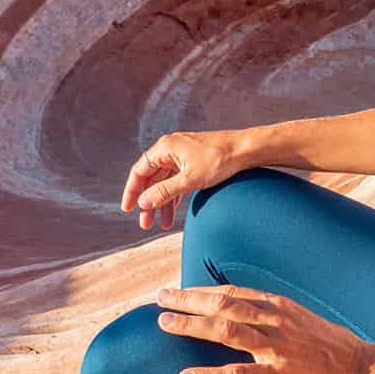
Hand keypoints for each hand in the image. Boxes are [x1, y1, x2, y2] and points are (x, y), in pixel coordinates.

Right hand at [120, 131, 244, 230]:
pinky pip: (177, 181)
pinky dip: (174, 197)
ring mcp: (182, 154)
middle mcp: (170, 149)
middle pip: (151, 179)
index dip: (132, 191)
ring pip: (164, 182)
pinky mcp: (193, 161)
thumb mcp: (189, 180)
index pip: (139, 171)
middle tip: (145, 224)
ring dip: (162, 203)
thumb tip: (143, 203)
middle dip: (148, 202)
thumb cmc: (219, 160)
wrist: (246, 150)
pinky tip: (174, 213)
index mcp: (165, 148)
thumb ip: (164, 192)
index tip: (128, 209)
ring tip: (162, 225)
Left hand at [154, 284, 374, 373]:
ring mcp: (276, 348)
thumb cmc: (336, 348)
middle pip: (222, 303)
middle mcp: (274, 320)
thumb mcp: (304, 319)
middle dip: (187, 300)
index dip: (200, 290)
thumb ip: (275, 315)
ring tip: (163, 325)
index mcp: (278, 306)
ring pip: (225, 330)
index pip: (231, 291)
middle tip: (159, 299)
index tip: (177, 290)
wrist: (366, 371)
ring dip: (191, 326)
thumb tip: (249, 311)